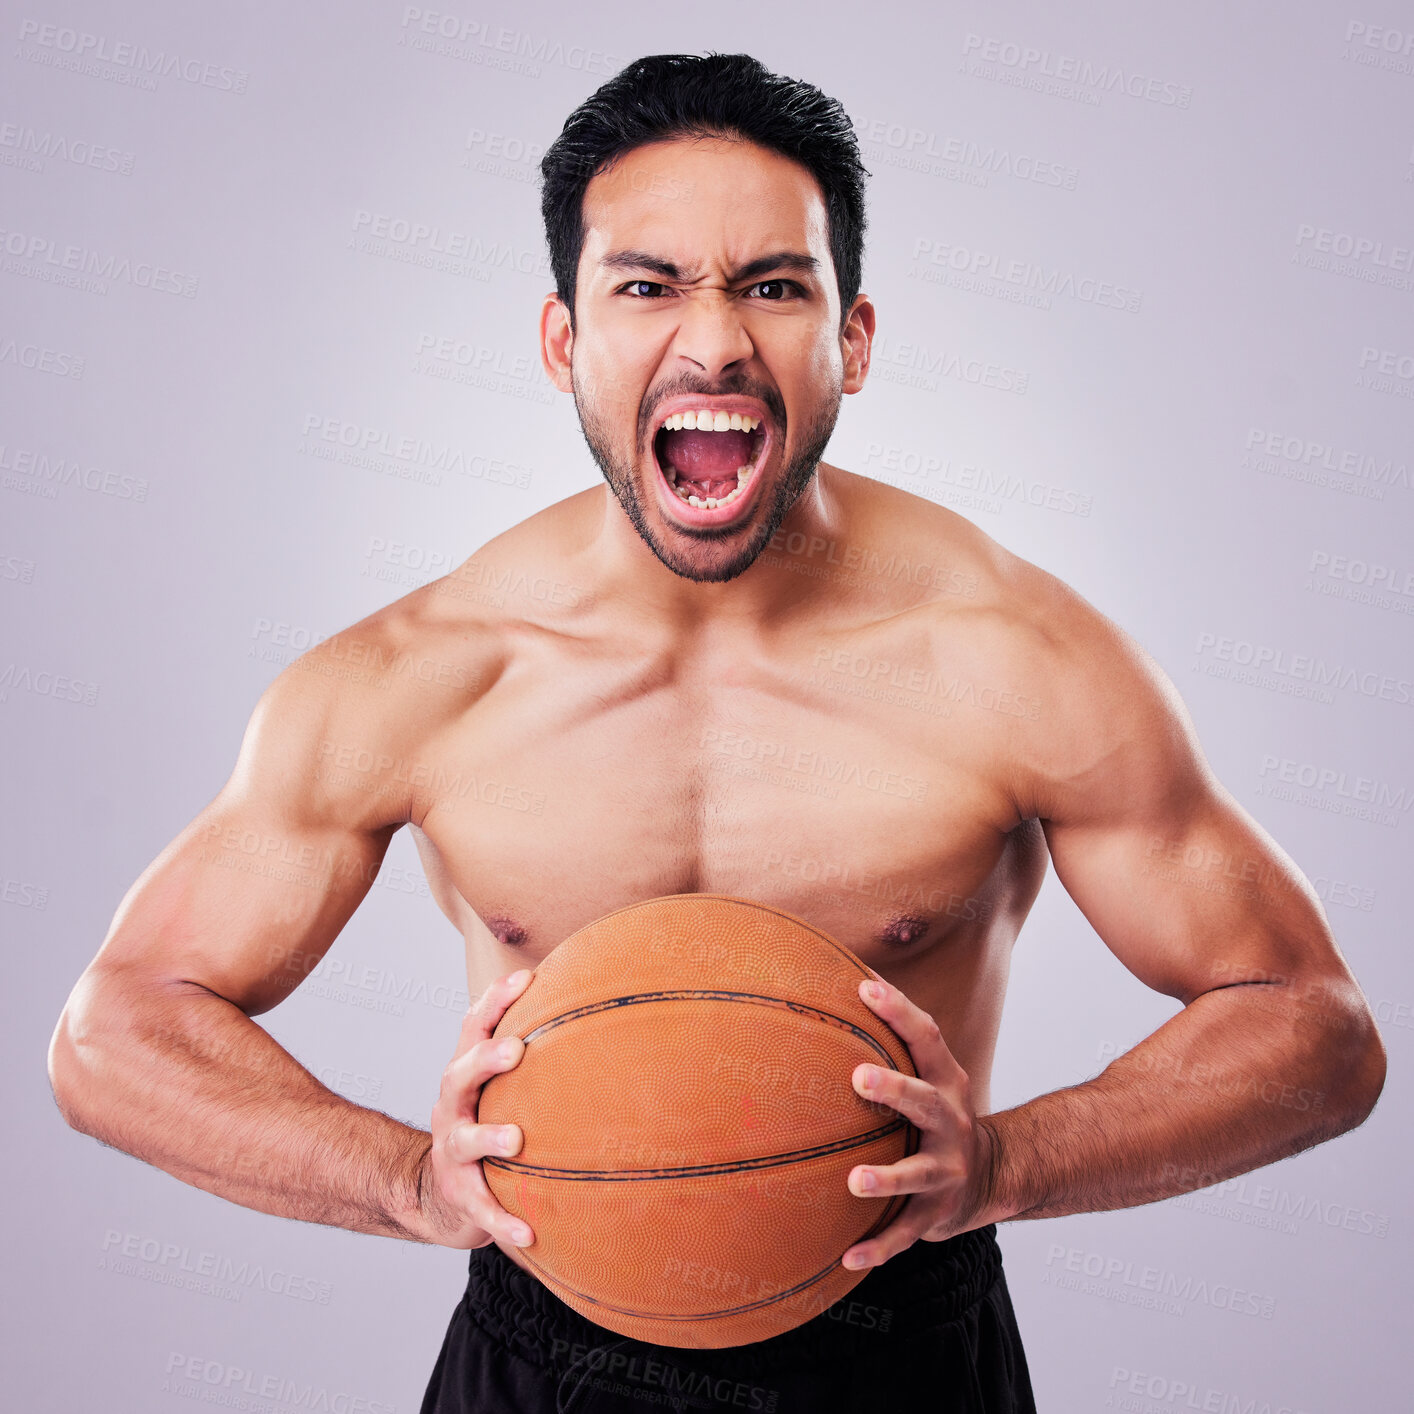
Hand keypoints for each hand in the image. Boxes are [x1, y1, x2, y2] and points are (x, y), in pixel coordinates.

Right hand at [410, 967, 536, 1249]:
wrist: (441, 1194)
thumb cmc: (486, 1123)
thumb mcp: (498, 1087)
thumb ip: (533, 1054)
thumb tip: (597, 1006)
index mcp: (466, 1075)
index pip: (473, 1027)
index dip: (495, 1000)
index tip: (526, 977)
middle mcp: (453, 1108)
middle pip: (458, 1074)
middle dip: (485, 1059)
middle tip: (515, 1049)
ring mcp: (452, 1152)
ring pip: (463, 1140)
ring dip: (488, 1136)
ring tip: (516, 1138)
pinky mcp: (460, 1196)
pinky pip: (480, 1208)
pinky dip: (502, 1221)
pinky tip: (528, 1234)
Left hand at [841, 976, 995, 1269]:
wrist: (991, 1177)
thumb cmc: (935, 1113)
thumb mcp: (928, 1075)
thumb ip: (893, 1037)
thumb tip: (845, 974)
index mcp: (945, 1082)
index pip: (926, 1037)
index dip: (898, 1010)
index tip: (864, 985)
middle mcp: (950, 1123)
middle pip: (924, 1102)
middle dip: (894, 1088)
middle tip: (859, 1075)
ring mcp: (946, 1171)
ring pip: (916, 1175)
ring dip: (886, 1178)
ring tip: (854, 1180)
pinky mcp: (938, 1214)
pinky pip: (904, 1232)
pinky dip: (877, 1246)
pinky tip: (846, 1257)